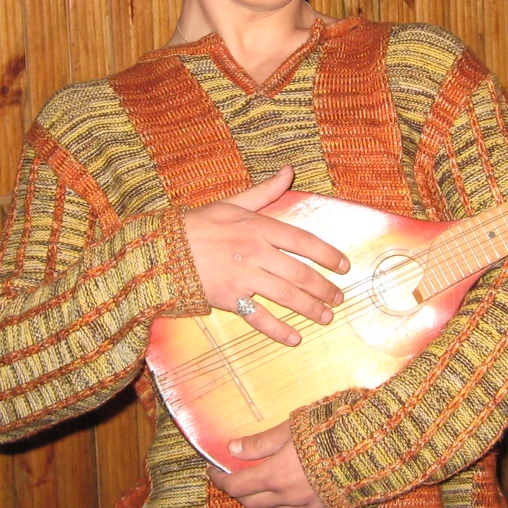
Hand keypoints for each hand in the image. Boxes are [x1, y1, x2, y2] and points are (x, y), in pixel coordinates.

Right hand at [183, 166, 348, 345]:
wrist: (163, 249)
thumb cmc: (200, 225)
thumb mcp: (233, 203)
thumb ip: (265, 191)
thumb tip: (289, 170)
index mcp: (259, 227)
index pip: (304, 241)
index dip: (328, 255)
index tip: (344, 266)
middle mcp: (255, 252)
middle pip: (300, 273)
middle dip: (324, 288)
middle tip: (338, 298)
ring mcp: (243, 277)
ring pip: (286, 296)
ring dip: (310, 309)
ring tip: (326, 316)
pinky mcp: (229, 299)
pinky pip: (259, 318)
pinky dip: (278, 330)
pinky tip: (294, 337)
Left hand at [207, 420, 331, 507]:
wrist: (374, 449)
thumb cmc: (330, 432)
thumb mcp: (291, 429)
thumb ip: (261, 442)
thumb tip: (233, 448)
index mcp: (276, 476)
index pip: (237, 486)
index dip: (220, 480)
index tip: (212, 470)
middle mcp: (289, 496)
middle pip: (252, 503)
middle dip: (237, 491)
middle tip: (232, 477)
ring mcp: (310, 505)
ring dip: (263, 497)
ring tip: (261, 480)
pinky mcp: (328, 507)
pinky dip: (288, 499)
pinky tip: (294, 484)